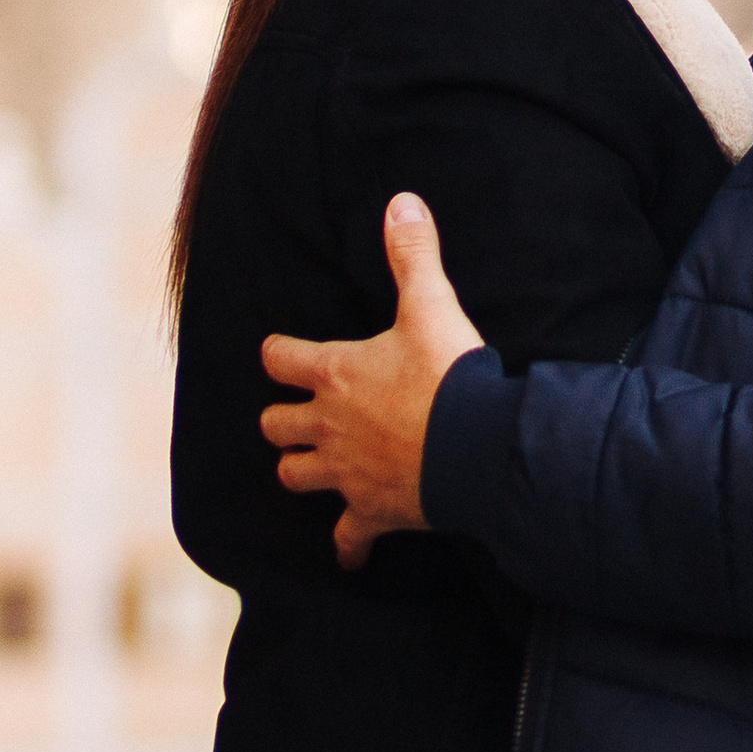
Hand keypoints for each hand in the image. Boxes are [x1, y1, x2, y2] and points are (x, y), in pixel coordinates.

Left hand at [260, 196, 485, 570]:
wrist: (477, 449)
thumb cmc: (449, 376)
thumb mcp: (432, 306)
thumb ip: (413, 255)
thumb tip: (401, 201)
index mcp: (336, 373)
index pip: (280, 358)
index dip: (278, 353)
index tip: (281, 353)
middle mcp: (328, 425)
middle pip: (275, 425)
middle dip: (281, 418)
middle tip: (300, 412)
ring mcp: (346, 473)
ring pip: (294, 477)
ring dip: (300, 470)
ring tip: (314, 464)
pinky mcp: (372, 513)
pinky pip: (347, 538)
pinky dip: (347, 544)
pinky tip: (350, 550)